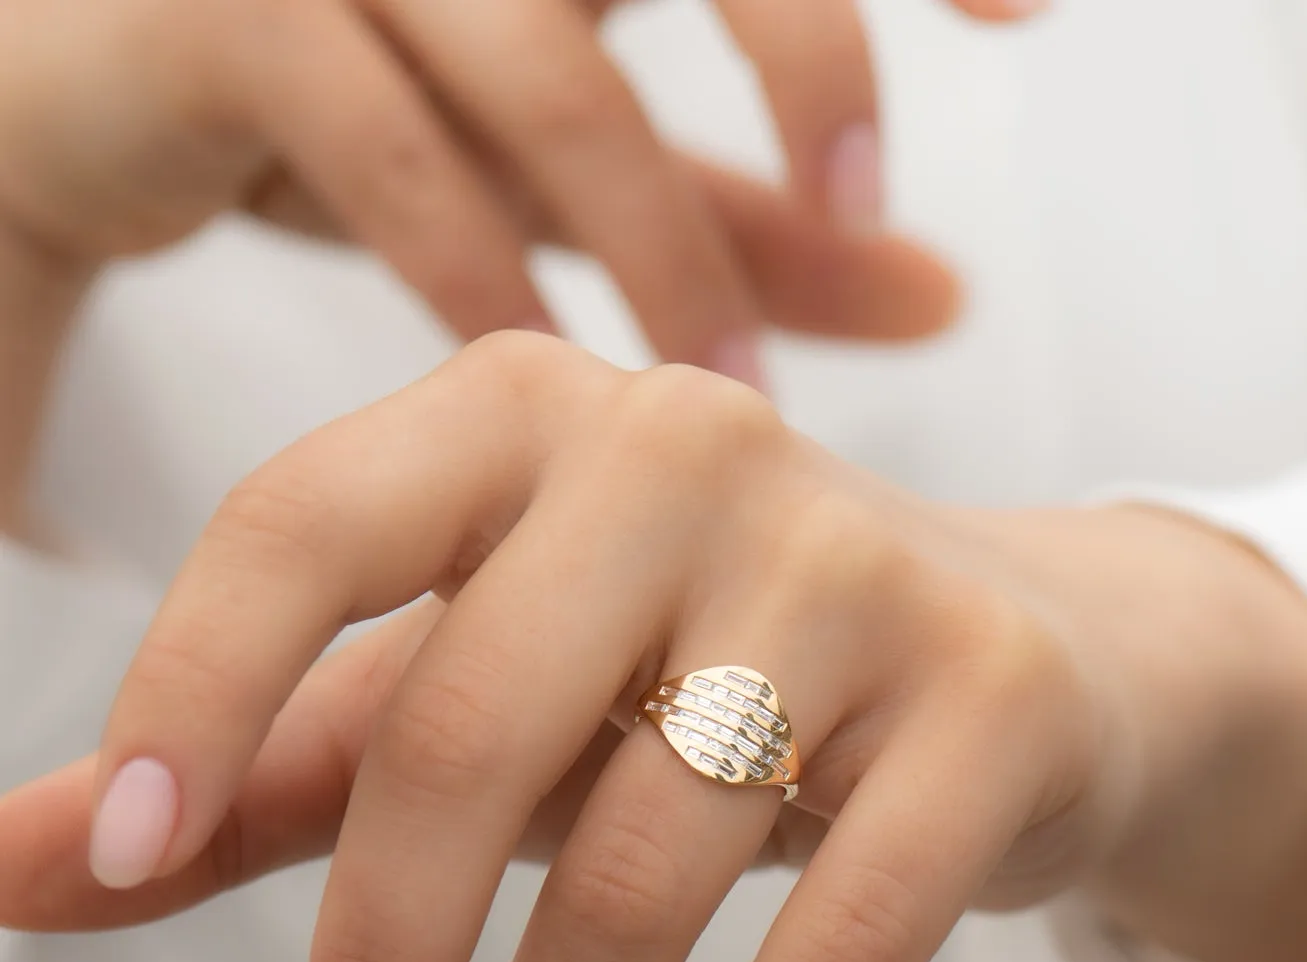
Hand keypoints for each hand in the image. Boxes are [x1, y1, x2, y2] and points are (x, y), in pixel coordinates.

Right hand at [0, 0, 1038, 367]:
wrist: (67, 98)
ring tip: (743, 404)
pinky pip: (400, 164)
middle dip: (806, 41)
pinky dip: (489, 281)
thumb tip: (950, 291)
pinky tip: (551, 384)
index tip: (1036, 16)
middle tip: (874, 197)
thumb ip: (757, 220)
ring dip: (663, 249)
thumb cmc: (356, 110)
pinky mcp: (223, 24)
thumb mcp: (571, 166)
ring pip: (553, 78)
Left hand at [0, 334, 1306, 961]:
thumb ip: (269, 770)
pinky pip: (861, 905)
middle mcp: (688, 448)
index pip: (303, 528)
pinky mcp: (993, 689)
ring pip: (655, 851)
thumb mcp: (485, 689)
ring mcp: (858, 562)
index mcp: (526, 415)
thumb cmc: (700, 669)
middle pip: (468, 731)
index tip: (109, 871)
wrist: (1013, 647)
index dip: (187, 697)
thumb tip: (13, 871)